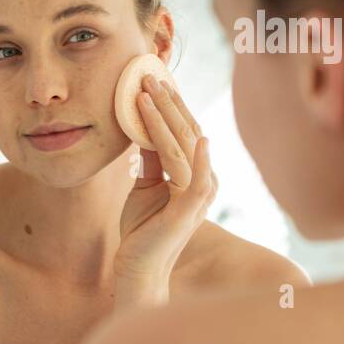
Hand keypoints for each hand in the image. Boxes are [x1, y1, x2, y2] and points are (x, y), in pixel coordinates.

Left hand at [115, 74, 217, 305]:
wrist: (138, 269)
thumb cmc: (143, 229)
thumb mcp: (144, 186)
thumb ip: (150, 160)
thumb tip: (143, 128)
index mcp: (196, 174)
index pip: (185, 130)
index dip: (171, 104)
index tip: (156, 78)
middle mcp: (204, 180)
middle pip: (186, 131)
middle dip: (167, 101)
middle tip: (149, 74)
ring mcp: (199, 195)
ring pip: (183, 145)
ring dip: (164, 116)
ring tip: (146, 91)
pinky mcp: (190, 209)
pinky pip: (196, 176)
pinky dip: (198, 155)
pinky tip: (196, 135)